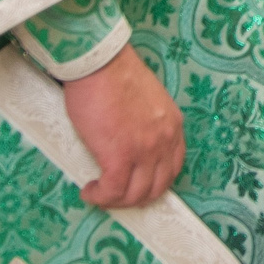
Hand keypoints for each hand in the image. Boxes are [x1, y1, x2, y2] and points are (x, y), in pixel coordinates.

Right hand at [62, 43, 184, 208]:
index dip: (155, 182)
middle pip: (157, 186)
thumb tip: (129, 141)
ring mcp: (144, 150)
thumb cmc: (114, 73)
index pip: (173, 166)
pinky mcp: (119, 156)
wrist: (100, 62)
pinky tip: (89, 191)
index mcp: (172, 124)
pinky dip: (100, 196)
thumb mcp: (146, 101)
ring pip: (135, 194)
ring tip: (99, 194)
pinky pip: (113, 190)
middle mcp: (164, 140)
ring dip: (116, 200)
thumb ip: (146, 123)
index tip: (138, 184)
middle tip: (116, 196)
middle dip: (136, 198)